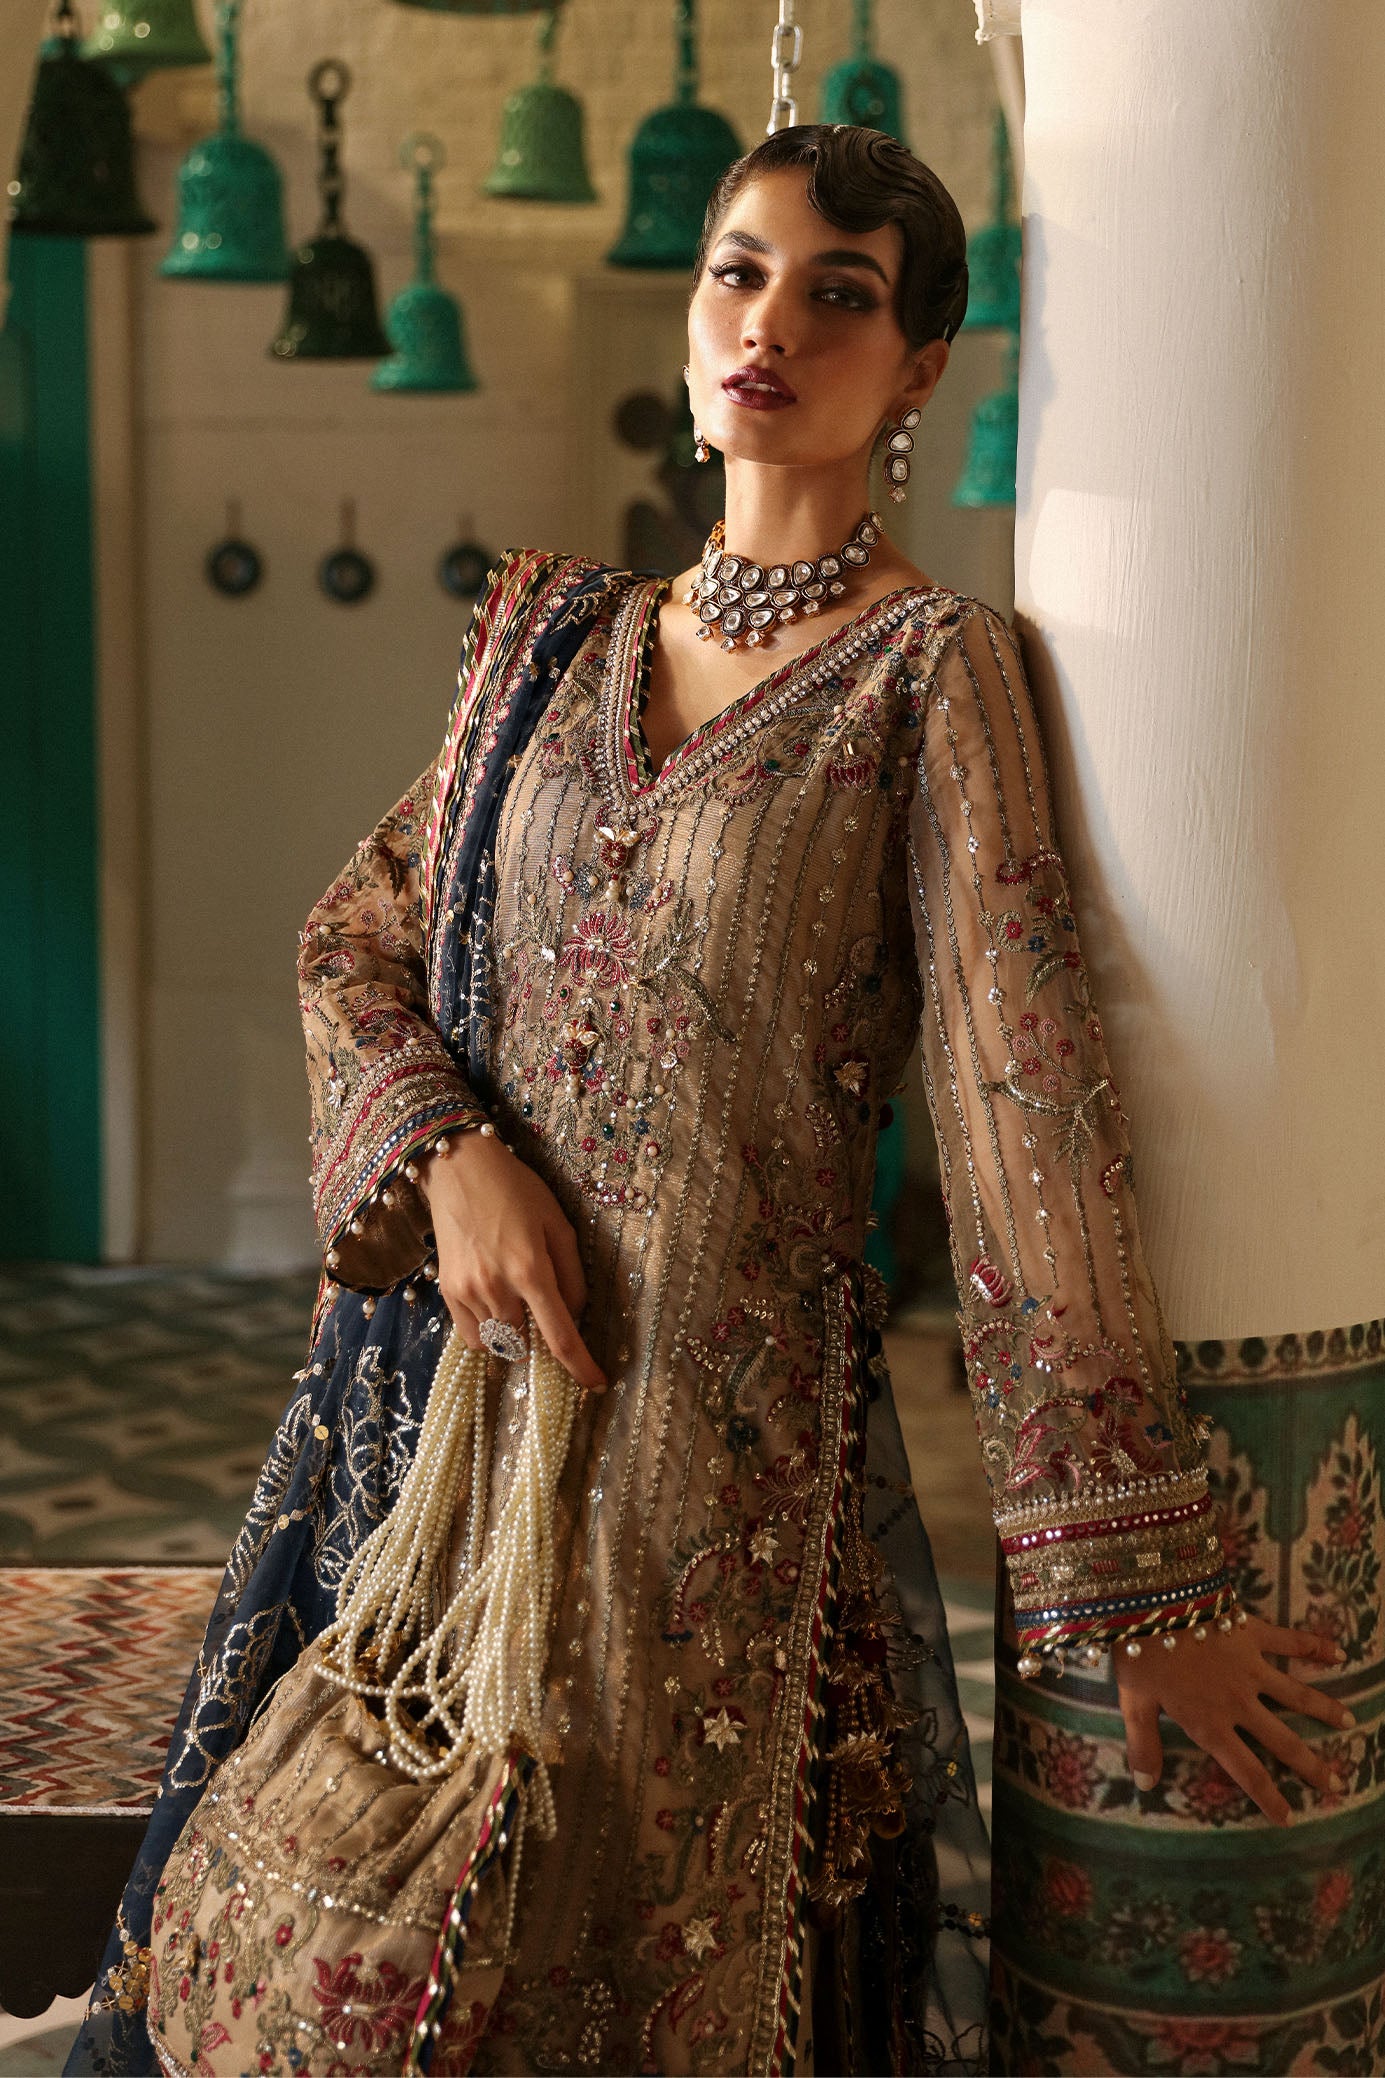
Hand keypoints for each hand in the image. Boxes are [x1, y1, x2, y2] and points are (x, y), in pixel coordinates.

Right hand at [420, 1133, 606, 1393]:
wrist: (459, 1170)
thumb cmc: (517, 1190)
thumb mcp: (558, 1224)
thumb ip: (573, 1275)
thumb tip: (574, 1316)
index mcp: (531, 1271)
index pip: (561, 1338)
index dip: (582, 1367)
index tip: (598, 1384)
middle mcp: (497, 1288)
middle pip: (530, 1342)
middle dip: (544, 1332)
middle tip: (544, 1300)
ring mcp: (468, 1293)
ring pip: (502, 1342)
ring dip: (518, 1332)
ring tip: (517, 1294)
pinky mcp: (447, 1293)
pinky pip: (474, 1337)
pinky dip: (491, 1333)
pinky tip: (496, 1305)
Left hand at [1116, 1613, 1352, 1824]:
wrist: (1154, 1603)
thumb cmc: (1141, 1654)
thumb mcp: (1134, 1703)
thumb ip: (1144, 1744)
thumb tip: (1147, 1786)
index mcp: (1210, 1724)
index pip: (1245, 1771)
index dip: (1268, 1797)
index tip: (1290, 1818)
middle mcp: (1239, 1703)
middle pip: (1282, 1741)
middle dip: (1310, 1765)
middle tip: (1335, 1783)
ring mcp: (1252, 1668)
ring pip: (1297, 1695)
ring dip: (1325, 1709)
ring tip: (1350, 1721)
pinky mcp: (1254, 1633)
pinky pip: (1291, 1642)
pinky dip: (1316, 1646)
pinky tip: (1339, 1652)